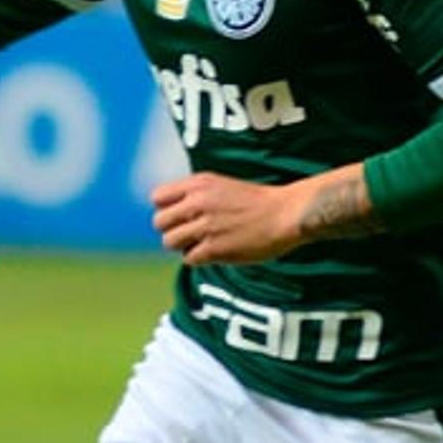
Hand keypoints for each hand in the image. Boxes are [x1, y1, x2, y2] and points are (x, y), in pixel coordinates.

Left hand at [151, 172, 302, 265]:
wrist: (285, 213)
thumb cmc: (256, 201)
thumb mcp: (221, 185)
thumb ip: (195, 195)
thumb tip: (173, 213)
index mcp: (198, 184)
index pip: (157, 198)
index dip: (166, 210)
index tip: (180, 216)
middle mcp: (197, 202)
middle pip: (159, 222)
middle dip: (172, 230)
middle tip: (191, 233)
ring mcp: (204, 226)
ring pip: (170, 242)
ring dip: (183, 246)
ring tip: (203, 243)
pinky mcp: (213, 248)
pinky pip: (188, 258)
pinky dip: (199, 258)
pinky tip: (215, 252)